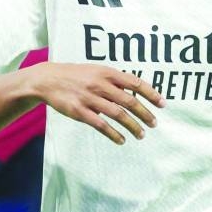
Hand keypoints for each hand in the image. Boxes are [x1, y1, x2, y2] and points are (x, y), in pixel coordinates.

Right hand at [28, 63, 163, 144]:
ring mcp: (90, 99)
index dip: (151, 93)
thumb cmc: (76, 76)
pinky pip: (101, 125)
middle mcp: (100, 84)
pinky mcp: (79, 112)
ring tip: (141, 135)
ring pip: (118, 115)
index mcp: (107, 72)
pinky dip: (114, 134)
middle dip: (145, 114)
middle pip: (129, 101)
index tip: (163, 104)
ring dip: (133, 126)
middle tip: (154, 123)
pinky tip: (122, 140)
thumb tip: (136, 91)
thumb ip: (114, 80)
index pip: (135, 82)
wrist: (48, 80)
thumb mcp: (96, 71)